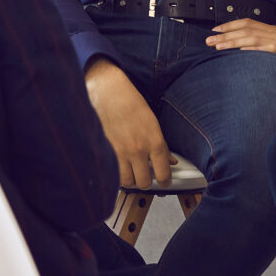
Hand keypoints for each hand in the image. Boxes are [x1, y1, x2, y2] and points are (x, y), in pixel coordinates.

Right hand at [85, 59, 171, 188]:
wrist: (108, 92)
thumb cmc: (130, 102)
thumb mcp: (153, 123)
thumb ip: (162, 146)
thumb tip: (170, 161)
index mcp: (154, 142)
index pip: (163, 174)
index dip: (165, 181)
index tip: (164, 181)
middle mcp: (138, 150)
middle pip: (144, 183)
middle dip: (146, 181)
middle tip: (146, 175)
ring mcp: (120, 152)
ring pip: (128, 182)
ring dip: (130, 179)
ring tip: (131, 170)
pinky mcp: (105, 152)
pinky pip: (112, 173)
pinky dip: (116, 173)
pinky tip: (118, 166)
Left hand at [203, 20, 275, 81]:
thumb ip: (268, 48)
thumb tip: (250, 51)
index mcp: (273, 31)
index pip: (247, 24)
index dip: (230, 26)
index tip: (216, 30)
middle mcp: (273, 33)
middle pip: (244, 29)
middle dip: (224, 34)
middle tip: (208, 40)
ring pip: (250, 37)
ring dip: (232, 41)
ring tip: (217, 46)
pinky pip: (265, 48)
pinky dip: (252, 49)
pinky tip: (241, 51)